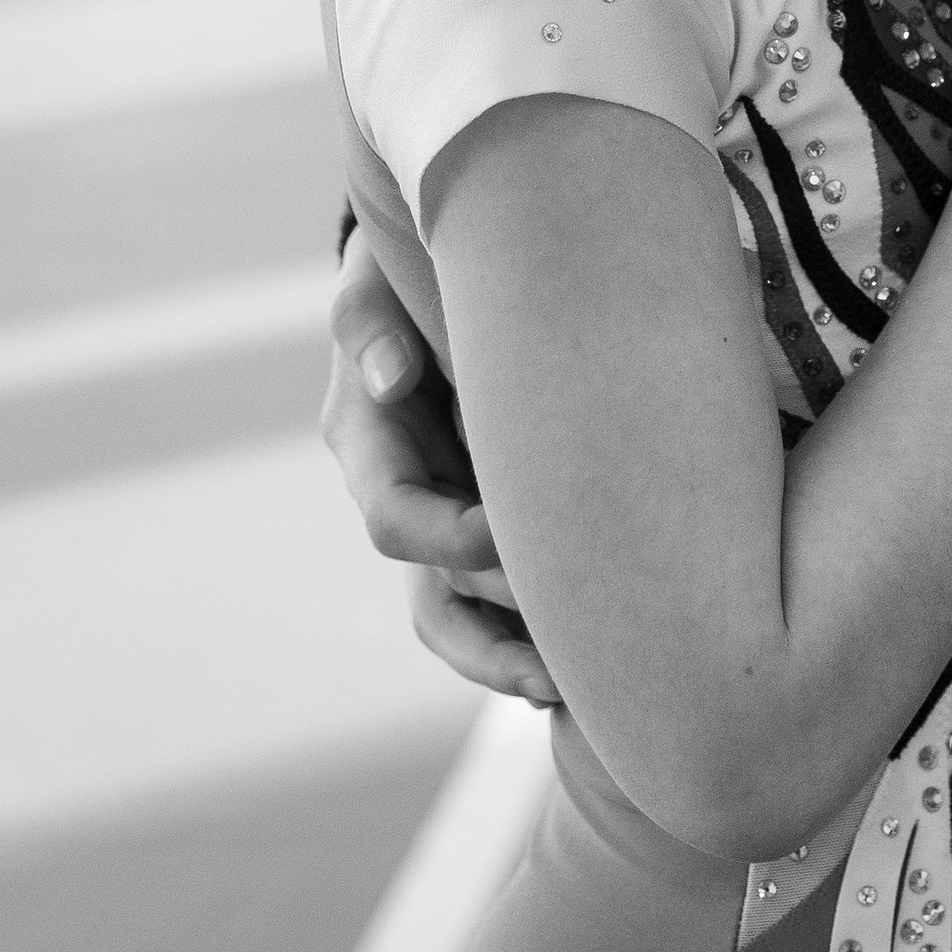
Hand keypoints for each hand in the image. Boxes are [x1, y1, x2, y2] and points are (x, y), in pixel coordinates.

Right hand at [323, 229, 560, 705]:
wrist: (446, 266)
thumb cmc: (411, 262)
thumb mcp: (378, 274)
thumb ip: (372, 318)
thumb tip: (389, 375)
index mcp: (368, 439)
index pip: (394, 517)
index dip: (451, 538)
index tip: (512, 532)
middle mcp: (403, 492)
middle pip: (435, 593)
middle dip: (497, 623)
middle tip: (559, 650)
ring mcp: (444, 516)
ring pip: (462, 621)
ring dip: (508, 660)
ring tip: (565, 688)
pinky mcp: (486, 524)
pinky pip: (500, 604)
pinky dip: (533, 637)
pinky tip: (584, 669)